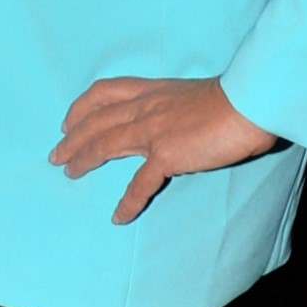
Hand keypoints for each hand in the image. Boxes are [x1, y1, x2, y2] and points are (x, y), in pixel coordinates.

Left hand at [50, 76, 275, 225]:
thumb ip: (182, 105)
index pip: (105, 92)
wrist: (250, 101)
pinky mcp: (165, 155)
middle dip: (72, 138)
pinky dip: (127, 202)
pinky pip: (139, 184)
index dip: (82, 107)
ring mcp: (152, 130)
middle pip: (95, 120)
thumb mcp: (198, 93)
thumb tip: (184, 119)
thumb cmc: (236, 96)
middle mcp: (146, 107)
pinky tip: (119, 217)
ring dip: (83, 160)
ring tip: (69, 173)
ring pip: (104, 144)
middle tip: (56, 154)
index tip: (68, 120)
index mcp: (153, 90)